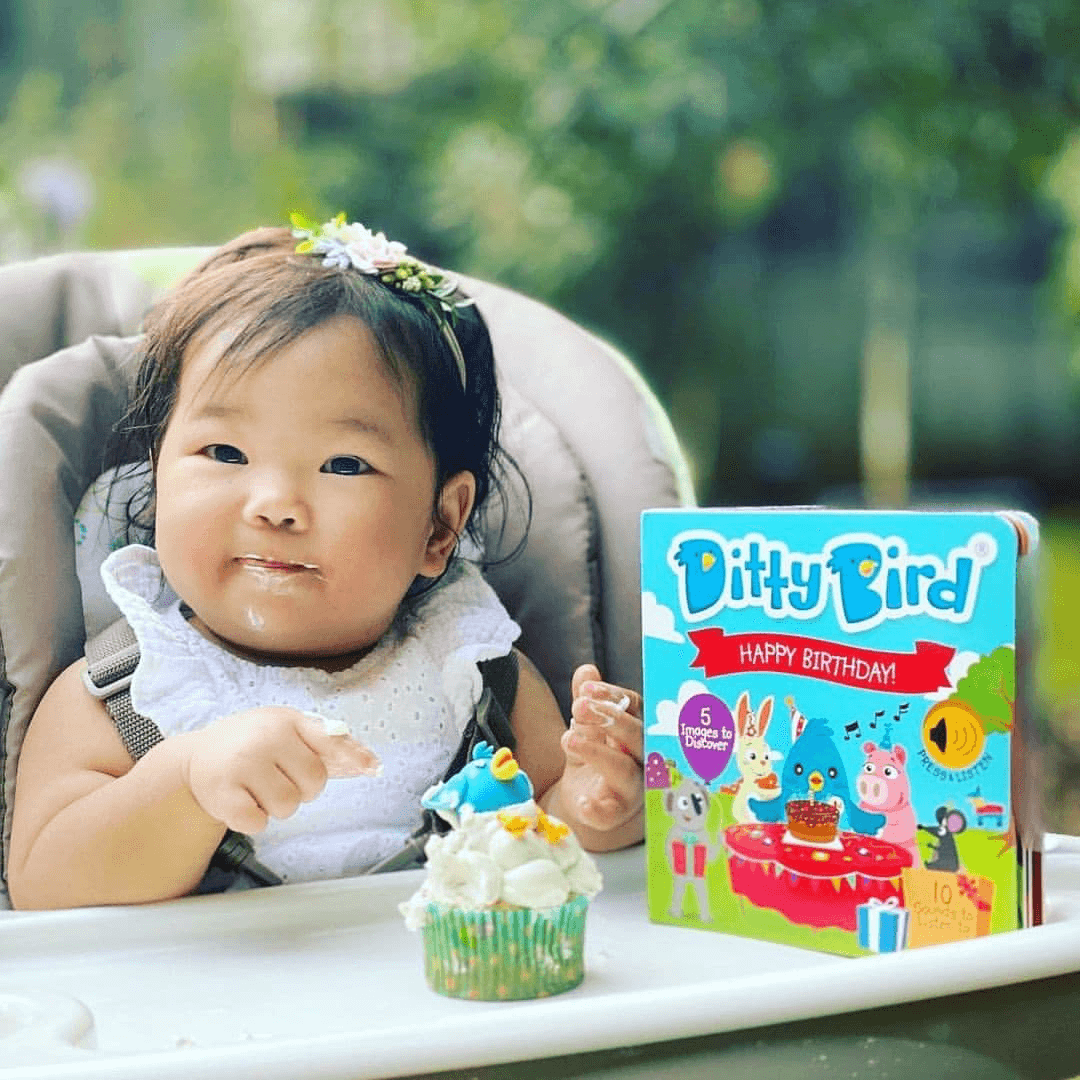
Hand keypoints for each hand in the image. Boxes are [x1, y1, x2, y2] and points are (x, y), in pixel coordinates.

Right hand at [181, 707, 377, 833]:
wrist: (197, 757)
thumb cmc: (252, 743)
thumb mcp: (287, 730)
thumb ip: (326, 743)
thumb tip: (370, 763)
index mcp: (286, 721)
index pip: (329, 740)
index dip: (353, 756)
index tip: (373, 767)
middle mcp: (266, 739)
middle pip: (313, 783)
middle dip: (302, 789)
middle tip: (278, 777)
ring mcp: (243, 765)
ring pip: (288, 806)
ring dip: (276, 806)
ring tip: (257, 787)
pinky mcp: (223, 794)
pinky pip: (259, 823)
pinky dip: (253, 820)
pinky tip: (241, 800)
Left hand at [560, 664, 643, 831]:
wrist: (585, 797)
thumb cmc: (593, 754)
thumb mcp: (585, 725)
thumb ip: (586, 700)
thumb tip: (586, 670)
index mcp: (636, 730)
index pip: (635, 707)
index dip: (613, 696)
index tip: (587, 689)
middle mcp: (640, 757)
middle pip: (637, 736)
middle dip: (610, 719)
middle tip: (579, 706)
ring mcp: (630, 787)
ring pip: (625, 770)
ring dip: (596, 753)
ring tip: (568, 739)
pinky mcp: (615, 812)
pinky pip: (611, 812)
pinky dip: (597, 808)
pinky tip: (582, 801)